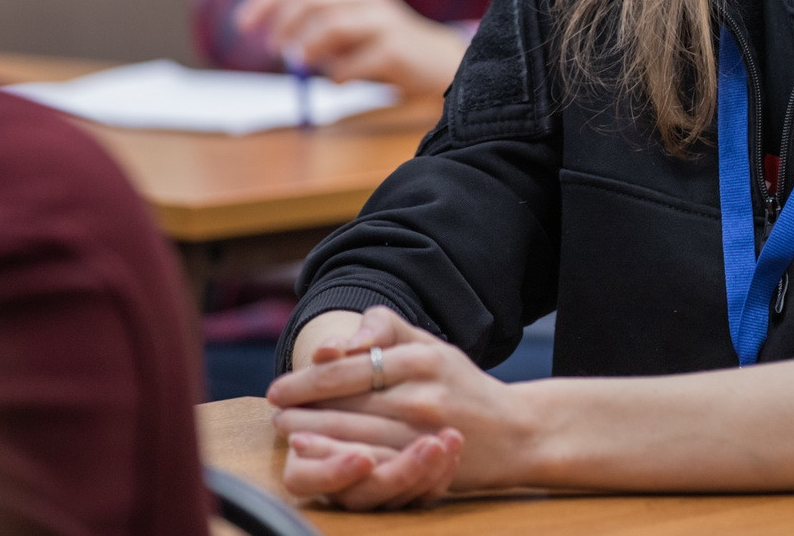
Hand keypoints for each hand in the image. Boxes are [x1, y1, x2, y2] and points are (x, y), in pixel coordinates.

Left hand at [235, 0, 466, 97]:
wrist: (435, 61)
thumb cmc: (380, 44)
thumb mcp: (348, 24)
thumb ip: (313, 22)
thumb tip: (270, 33)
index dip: (264, 0)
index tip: (244, 24)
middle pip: (309, 0)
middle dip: (282, 26)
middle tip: (277, 50)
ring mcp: (383, 22)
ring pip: (328, 28)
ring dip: (308, 51)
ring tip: (308, 65)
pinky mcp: (393, 50)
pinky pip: (349, 64)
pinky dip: (335, 75)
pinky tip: (340, 79)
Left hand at [269, 306, 531, 499]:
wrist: (518, 430)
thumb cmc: (464, 385)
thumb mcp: (433, 345)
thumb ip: (387, 331)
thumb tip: (339, 344)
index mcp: (420, 356)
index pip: (349, 367)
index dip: (308, 379)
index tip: (280, 388)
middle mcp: (422, 390)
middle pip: (345, 401)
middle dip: (302, 408)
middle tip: (275, 411)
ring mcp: (424, 429)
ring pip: (353, 433)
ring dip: (312, 435)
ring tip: (288, 434)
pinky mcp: (427, 462)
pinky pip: (373, 462)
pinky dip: (339, 461)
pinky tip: (319, 459)